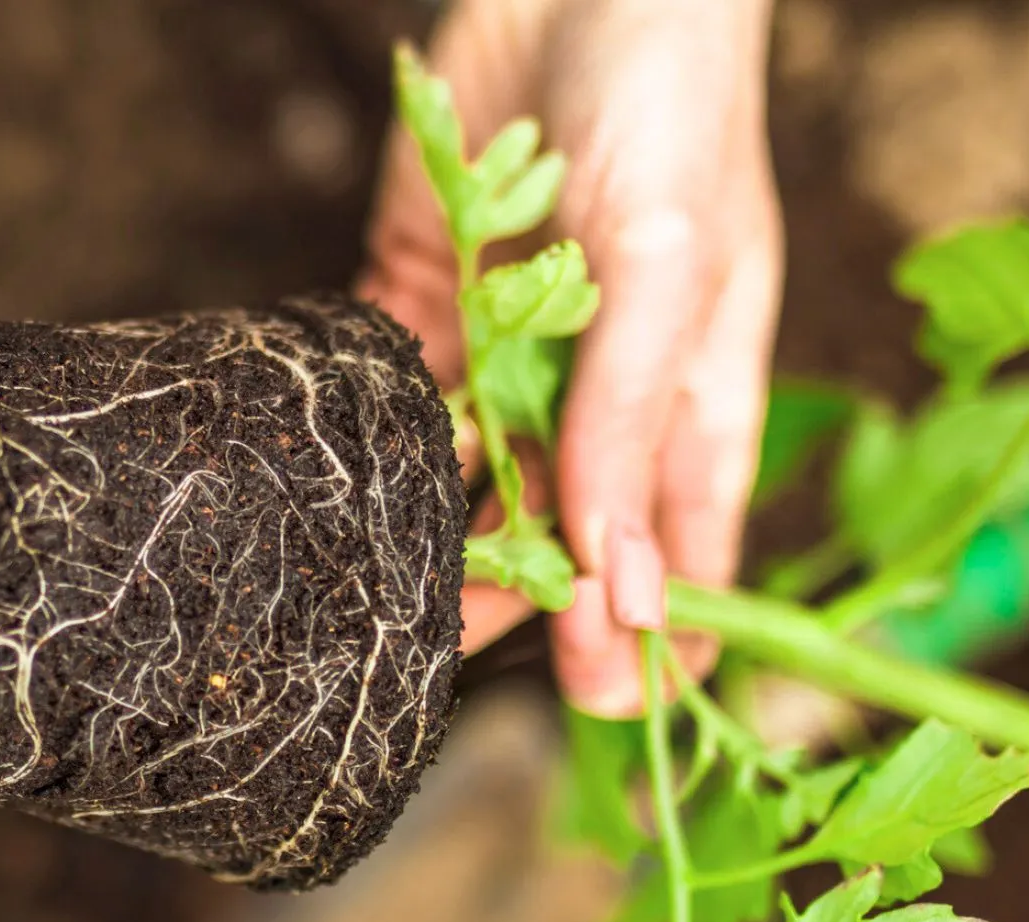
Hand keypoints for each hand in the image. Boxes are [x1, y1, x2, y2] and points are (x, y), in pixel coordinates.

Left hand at [359, 0, 783, 715]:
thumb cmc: (669, 111)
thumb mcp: (670, 270)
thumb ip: (632, 422)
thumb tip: (623, 579)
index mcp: (685, 393)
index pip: (675, 544)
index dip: (649, 628)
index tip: (611, 702)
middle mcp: (592, 389)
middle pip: (554, 529)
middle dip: (515, 600)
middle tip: (450, 657)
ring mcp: (504, 349)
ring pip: (460, 477)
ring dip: (427, 534)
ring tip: (381, 593)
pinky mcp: (419, 301)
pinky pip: (389, 395)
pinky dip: (367, 441)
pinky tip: (342, 487)